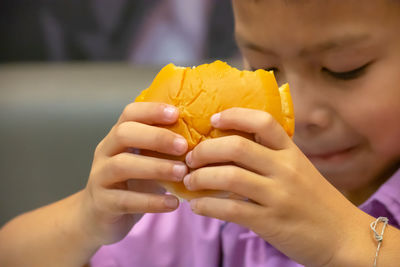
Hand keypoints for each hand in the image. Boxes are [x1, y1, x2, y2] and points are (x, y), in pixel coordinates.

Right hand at [81, 102, 187, 245]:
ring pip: (122, 166)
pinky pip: (126, 200)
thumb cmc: (132, 184)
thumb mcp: (146, 161)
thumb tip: (203, 137)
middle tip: (184, 145)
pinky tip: (174, 203)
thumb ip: (163, 149)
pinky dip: (152, 201)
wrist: (99, 218)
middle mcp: (105, 152)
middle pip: (123, 133)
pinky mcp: (102, 204)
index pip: (129, 113)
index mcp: (117, 137)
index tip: (177, 113)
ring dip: (156, 167)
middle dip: (156, 137)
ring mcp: (100, 177)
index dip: (152, 110)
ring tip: (182, 173)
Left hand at [183, 108, 370, 266]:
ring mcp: (278, 195)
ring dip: (200, 177)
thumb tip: (229, 151)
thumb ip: (271, 158)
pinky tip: (197, 206)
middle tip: (190, 158)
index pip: (262, 121)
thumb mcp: (299, 170)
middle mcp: (285, 169)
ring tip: (189, 181)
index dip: (234, 116)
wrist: (344, 237)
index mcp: (292, 152)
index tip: (213, 119)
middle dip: (205, 150)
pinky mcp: (270, 222)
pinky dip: (206, 207)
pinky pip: (230, 210)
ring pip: (229, 177)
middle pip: (237, 147)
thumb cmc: (316, 201)